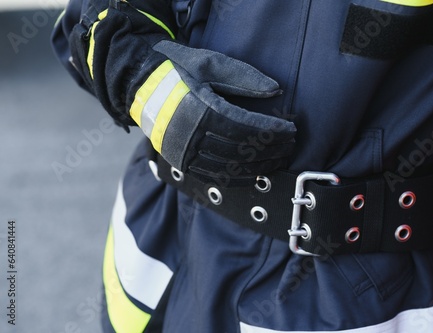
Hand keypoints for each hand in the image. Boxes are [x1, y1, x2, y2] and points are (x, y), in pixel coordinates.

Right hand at [68, 2, 295, 184]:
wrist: (140, 85)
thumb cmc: (177, 70)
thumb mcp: (210, 63)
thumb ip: (243, 76)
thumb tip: (275, 90)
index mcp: (201, 109)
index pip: (246, 127)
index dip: (271, 132)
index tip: (291, 131)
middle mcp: (192, 135)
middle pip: (241, 150)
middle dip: (270, 150)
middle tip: (290, 147)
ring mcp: (185, 152)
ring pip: (230, 167)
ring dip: (258, 166)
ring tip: (279, 160)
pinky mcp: (182, 162)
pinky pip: (214, 176)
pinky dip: (237, 177)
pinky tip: (254, 174)